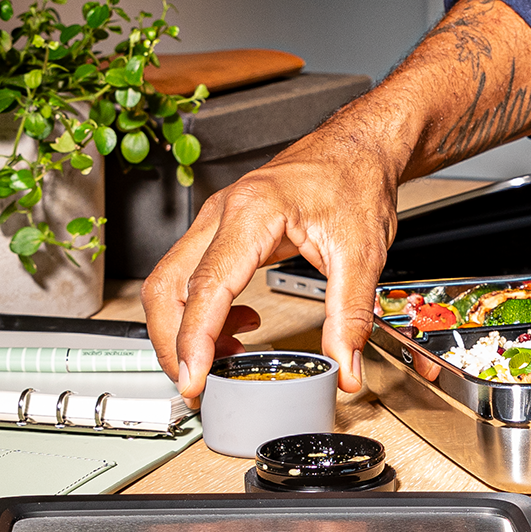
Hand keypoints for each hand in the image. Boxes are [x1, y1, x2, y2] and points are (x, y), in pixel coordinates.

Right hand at [142, 0, 530, 403]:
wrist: (359, 147)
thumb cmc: (356, 179)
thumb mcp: (362, 254)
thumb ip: (350, 316)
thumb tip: (344, 368)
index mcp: (253, 212)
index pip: (206, 287)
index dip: (194, 340)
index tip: (194, 379)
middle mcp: (224, 212)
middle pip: (168, 287)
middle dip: (173, 343)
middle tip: (196, 384)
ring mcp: (219, 219)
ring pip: (172, 281)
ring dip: (183, 329)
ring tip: (220, 361)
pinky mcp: (224, 228)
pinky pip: (191, 274)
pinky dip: (202, 310)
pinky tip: (239, 324)